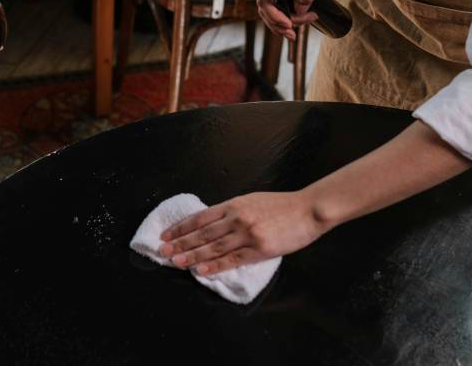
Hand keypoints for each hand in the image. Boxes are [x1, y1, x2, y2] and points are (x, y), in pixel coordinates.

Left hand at [158, 191, 330, 275]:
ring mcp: (247, 233)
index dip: (181, 227)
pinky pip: (231, 259)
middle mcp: (237, 218)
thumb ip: (233, 211)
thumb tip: (212, 224)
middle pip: (202, 233)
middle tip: (163, 251)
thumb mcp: (253, 201)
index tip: (167, 234)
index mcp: (234, 204)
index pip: (200, 217)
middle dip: (180, 243)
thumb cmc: (282, 205)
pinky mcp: (259, 249)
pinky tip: (200, 271)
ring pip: (213, 247)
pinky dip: (214, 266)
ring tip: (176, 262)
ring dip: (192, 256)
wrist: (308, 210)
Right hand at [256, 0, 323, 41]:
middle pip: (265, 11)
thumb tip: (299, 12)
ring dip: (280, 27)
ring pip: (268, 15)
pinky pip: (273, 11)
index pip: (265, 2)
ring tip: (294, 35)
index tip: (289, 24)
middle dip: (279, 25)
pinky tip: (291, 28)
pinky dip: (281, 21)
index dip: (275, 16)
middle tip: (295, 34)